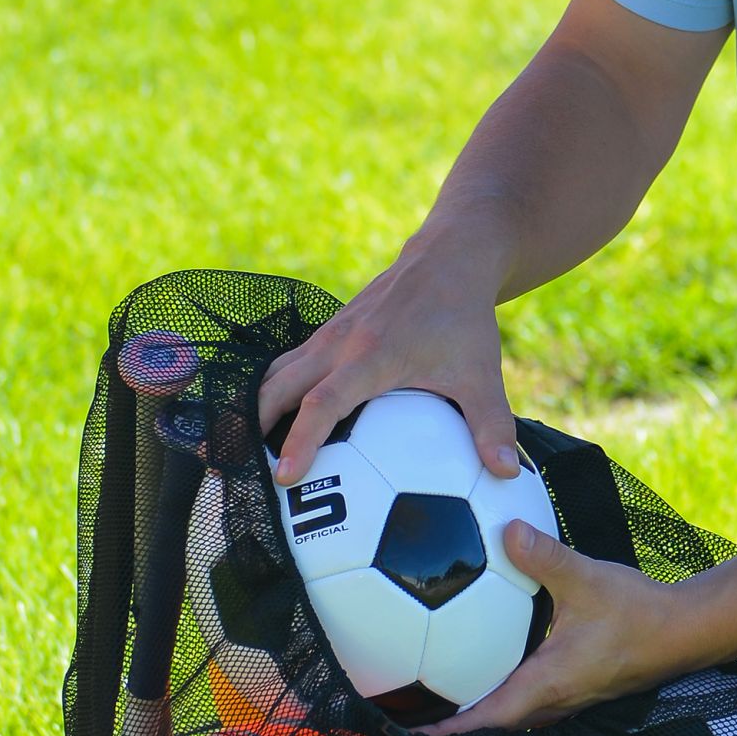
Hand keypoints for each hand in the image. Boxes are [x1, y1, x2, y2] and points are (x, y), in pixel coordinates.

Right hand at [259, 244, 518, 487]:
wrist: (448, 257)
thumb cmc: (464, 319)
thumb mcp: (483, 375)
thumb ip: (492, 427)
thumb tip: (506, 476)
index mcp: (371, 357)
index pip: (324, 404)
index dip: (301, 440)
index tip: (284, 478)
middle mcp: (339, 344)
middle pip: (277, 387)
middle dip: (249, 428)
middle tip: (230, 472)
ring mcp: (328, 335)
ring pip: (274, 374)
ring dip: (252, 410)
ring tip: (235, 453)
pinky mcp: (328, 332)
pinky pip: (287, 365)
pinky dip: (270, 393)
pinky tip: (267, 425)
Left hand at [427, 522, 703, 734]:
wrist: (687, 631)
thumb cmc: (640, 613)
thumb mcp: (587, 579)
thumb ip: (543, 557)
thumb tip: (506, 532)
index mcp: (549, 684)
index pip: (488, 716)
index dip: (449, 725)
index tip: (412, 726)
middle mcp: (556, 700)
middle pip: (496, 719)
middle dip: (458, 718)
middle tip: (418, 706)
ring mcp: (570, 696)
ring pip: (516, 710)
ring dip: (484, 705)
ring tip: (449, 688)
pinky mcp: (581, 686)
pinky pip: (534, 696)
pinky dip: (507, 688)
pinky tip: (499, 659)